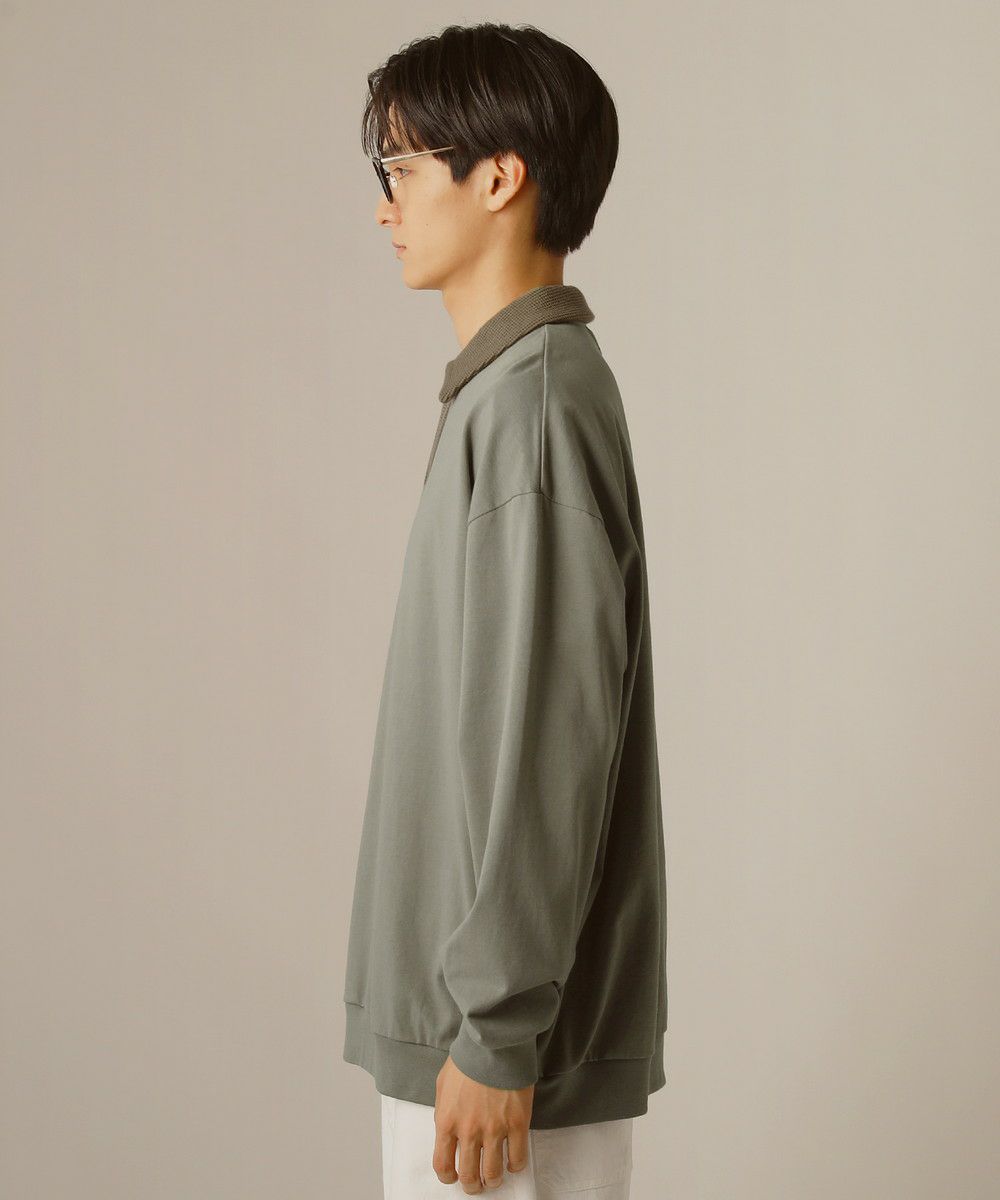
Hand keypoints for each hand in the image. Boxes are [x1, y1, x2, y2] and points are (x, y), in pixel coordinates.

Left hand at [432, 1054, 534, 1191]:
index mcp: (447, 1121)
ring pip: (494, 1173)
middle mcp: (469, 1131)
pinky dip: (515, 1166)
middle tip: (477, 1184)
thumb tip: (447, 1129)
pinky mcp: (517, 1124)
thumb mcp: (443, 1085)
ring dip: (493, 1180)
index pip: (442, 1164)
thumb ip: (444, 1112)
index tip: (453, 1176)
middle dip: (472, 1185)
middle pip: (470, 1175)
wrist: (493, 1043)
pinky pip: (518, 1159)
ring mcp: (494, 1129)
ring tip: (495, 1178)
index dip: (448, 1177)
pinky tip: (513, 1162)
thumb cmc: (467, 1059)